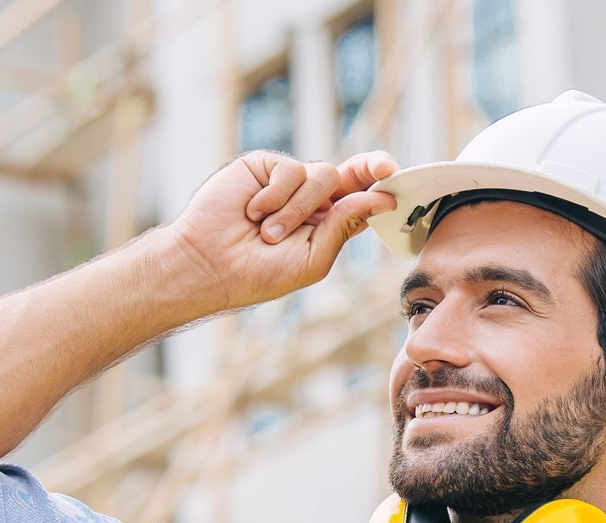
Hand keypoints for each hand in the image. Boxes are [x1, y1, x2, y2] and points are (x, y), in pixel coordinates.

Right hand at [163, 150, 398, 311]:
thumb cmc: (260, 273)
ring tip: (269, 233)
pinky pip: (290, 169)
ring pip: (322, 176)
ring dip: (298, 209)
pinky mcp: (264, 166)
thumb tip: (381, 197)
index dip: (380, 186)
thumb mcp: (314, 257)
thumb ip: (344, 225)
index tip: (395, 179)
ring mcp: (288, 181)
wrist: (210, 264)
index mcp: (327, 223)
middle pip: (352, 172)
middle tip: (383, 169)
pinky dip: (276, 196)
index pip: (361, 198)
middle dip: (370, 167)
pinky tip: (254, 213)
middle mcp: (311, 199)